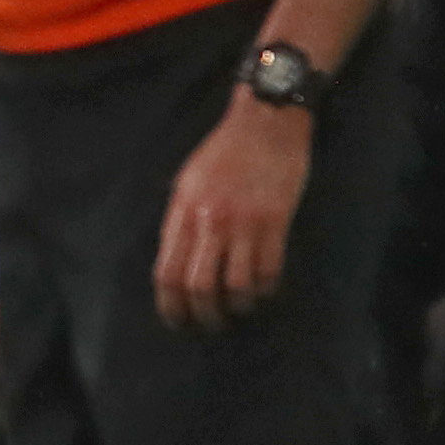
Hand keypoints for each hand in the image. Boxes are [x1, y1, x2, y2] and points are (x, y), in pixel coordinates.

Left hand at [156, 93, 310, 330]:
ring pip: (236, 285)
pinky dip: (265, 288)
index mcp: (185, 211)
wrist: (266, 122)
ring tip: (240, 309)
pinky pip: (269, 269)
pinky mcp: (276, 221)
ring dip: (238, 307)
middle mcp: (211, 221)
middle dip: (204, 315)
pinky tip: (264, 290)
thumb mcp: (188, 181)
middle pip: (199, 287)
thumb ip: (181, 221)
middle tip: (212, 323)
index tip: (178, 320)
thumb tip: (177, 261)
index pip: (167, 272)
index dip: (170, 305)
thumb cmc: (224, 151)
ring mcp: (245, 222)